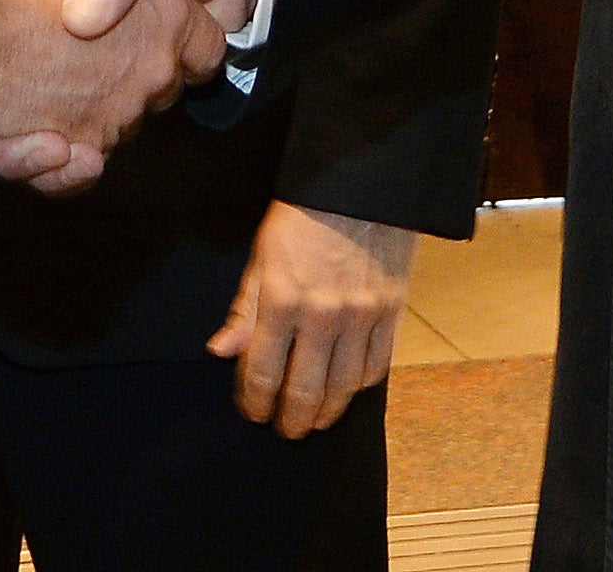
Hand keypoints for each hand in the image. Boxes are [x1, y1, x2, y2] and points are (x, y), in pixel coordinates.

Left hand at [212, 202, 416, 435]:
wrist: (363, 181)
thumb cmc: (305, 214)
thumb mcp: (263, 254)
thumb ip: (244, 309)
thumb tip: (221, 352)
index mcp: (282, 301)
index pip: (264, 372)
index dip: (255, 401)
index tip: (252, 411)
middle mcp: (322, 316)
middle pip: (304, 390)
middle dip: (291, 419)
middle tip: (285, 430)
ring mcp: (362, 317)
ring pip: (343, 387)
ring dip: (326, 412)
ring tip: (315, 421)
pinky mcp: (391, 311)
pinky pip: (376, 366)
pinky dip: (360, 386)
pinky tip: (348, 389)